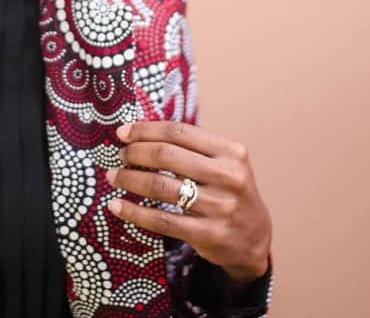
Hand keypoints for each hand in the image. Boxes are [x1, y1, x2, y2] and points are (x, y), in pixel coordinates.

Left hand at [105, 120, 271, 282]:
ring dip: (130, 179)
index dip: (145, 130)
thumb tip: (137, 132)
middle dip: (135, 153)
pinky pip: (162, 220)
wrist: (254, 238)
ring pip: (161, 186)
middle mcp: (229, 177)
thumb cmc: (227, 190)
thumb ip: (190, 147)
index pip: (178, 132)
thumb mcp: (222, 162)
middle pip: (167, 155)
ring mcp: (221, 207)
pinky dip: (134, 212)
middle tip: (120, 156)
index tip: (123, 133)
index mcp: (230, 152)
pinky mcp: (210, 234)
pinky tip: (116, 206)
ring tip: (114, 176)